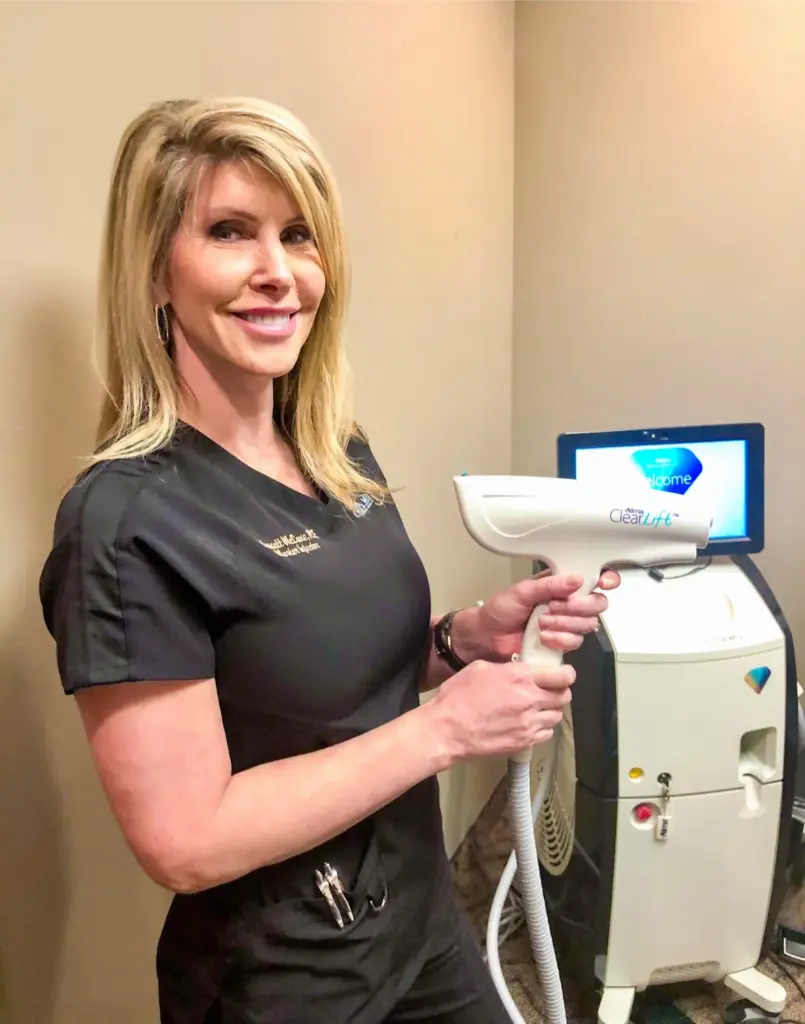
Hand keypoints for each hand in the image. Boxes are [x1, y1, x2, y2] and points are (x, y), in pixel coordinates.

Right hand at [428, 658, 575, 764]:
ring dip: (550, 710)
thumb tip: (520, 669)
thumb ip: (507, 667)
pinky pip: (546, 734)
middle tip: (547, 690)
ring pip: (557, 716)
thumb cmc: (457, 697)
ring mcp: (529, 724)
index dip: (566, 674)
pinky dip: (541, 728)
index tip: (562, 674)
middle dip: (559, 691)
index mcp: (521, 677)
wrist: (446, 730)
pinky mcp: (524, 742)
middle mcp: (530, 700)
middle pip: (564, 696)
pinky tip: (527, 723)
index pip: (563, 675)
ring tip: (535, 708)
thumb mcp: (481, 668)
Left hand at [455, 570, 620, 662]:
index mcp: (561, 584)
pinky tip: (543, 637)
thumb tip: (576, 580)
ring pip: (587, 625)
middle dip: (578, 607)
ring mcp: (566, 623)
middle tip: (554, 606)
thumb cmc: (501, 609)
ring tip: (541, 623)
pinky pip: (575, 642)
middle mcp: (568, 602)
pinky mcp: (562, 642)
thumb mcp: (522, 590)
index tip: (602, 583)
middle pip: (597, 604)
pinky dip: (559, 640)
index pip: (593, 578)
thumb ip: (549, 585)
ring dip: (564, 624)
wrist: (487, 636)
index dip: (605, 579)